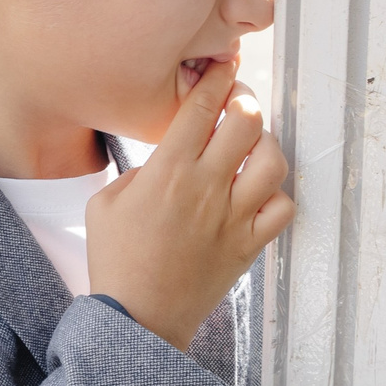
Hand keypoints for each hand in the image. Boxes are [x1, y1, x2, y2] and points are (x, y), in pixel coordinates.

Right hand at [85, 61, 294, 350]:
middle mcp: (205, 188)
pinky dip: (275, 195)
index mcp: (167, 172)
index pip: (200, 108)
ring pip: (272, 160)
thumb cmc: (115, 262)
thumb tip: (164, 164)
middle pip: (245, 122)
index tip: (221, 67)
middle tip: (237, 105)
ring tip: (251, 148)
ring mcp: (232, 217)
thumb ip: (138, 174)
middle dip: (243, 103)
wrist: (136, 317)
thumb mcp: (104, 204)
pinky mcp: (247, 246)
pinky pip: (281, 208)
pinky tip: (257, 194)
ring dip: (265, 145)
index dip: (215, 79)